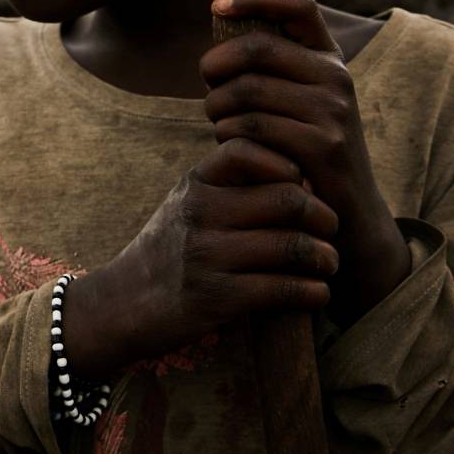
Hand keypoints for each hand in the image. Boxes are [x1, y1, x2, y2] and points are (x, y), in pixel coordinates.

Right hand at [61, 138, 340, 379]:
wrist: (122, 304)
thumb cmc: (168, 250)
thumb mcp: (186, 202)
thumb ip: (230, 183)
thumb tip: (301, 174)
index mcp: (195, 183)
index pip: (249, 149)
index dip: (287, 162)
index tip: (303, 183)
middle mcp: (199, 212)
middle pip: (286, 198)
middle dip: (322, 215)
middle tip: (331, 228)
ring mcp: (206, 255)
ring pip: (291, 245)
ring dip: (324, 257)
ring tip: (329, 263)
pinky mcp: (216, 298)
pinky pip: (282, 289)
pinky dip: (312, 292)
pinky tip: (317, 292)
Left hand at [201, 0, 410, 322]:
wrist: (347, 215)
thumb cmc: (302, 151)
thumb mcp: (296, 100)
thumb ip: (269, 66)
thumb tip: (220, 15)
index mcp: (329, 58)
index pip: (299, 4)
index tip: (217, 3)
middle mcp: (337, 76)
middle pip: (257, 48)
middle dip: (216, 64)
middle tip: (207, 84)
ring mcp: (333, 111)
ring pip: (247, 91)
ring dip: (217, 107)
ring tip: (217, 122)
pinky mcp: (322, 146)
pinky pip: (252, 128)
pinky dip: (227, 136)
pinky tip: (228, 147)